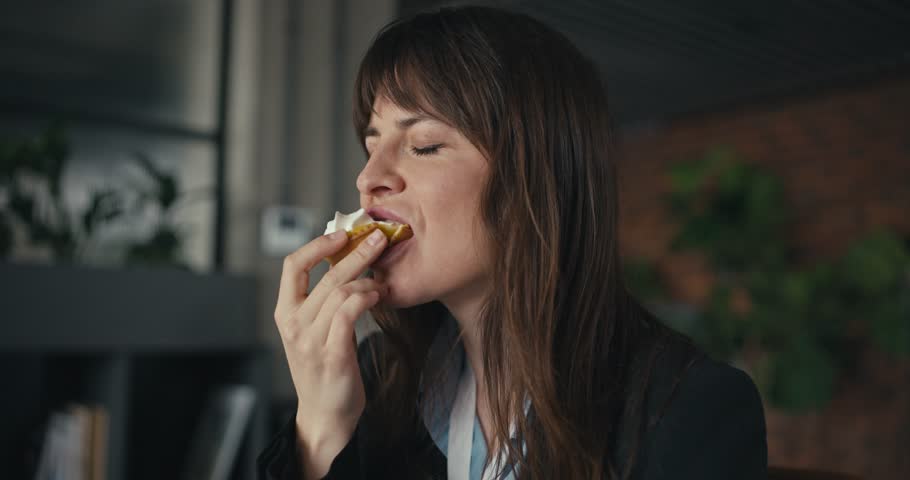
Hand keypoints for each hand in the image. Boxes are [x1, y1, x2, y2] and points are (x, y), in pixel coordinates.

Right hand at [273, 228, 387, 477]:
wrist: (324, 416)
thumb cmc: (325, 369)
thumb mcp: (313, 331)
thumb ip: (323, 301)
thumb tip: (348, 262)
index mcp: (285, 314)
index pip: (293, 265)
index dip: (317, 244)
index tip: (343, 234)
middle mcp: (293, 324)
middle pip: (325, 275)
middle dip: (356, 252)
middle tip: (379, 238)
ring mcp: (311, 340)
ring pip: (341, 291)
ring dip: (368, 280)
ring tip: (382, 281)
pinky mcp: (332, 354)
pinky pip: (349, 313)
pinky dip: (367, 298)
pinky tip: (378, 296)